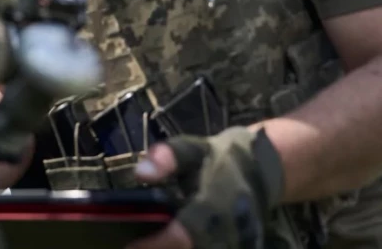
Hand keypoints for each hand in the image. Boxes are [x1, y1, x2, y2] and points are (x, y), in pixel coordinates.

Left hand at [125, 127, 284, 248]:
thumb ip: (167, 158)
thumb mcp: (192, 149)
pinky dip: (186, 248)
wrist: (260, 170)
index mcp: (216, 204)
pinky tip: (167, 243)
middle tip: (131, 246)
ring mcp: (239, 244)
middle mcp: (230, 232)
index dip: (155, 244)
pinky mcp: (242, 248)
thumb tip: (140, 173)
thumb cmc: (218, 159)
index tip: (129, 246)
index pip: (184, 235)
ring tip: (147, 243)